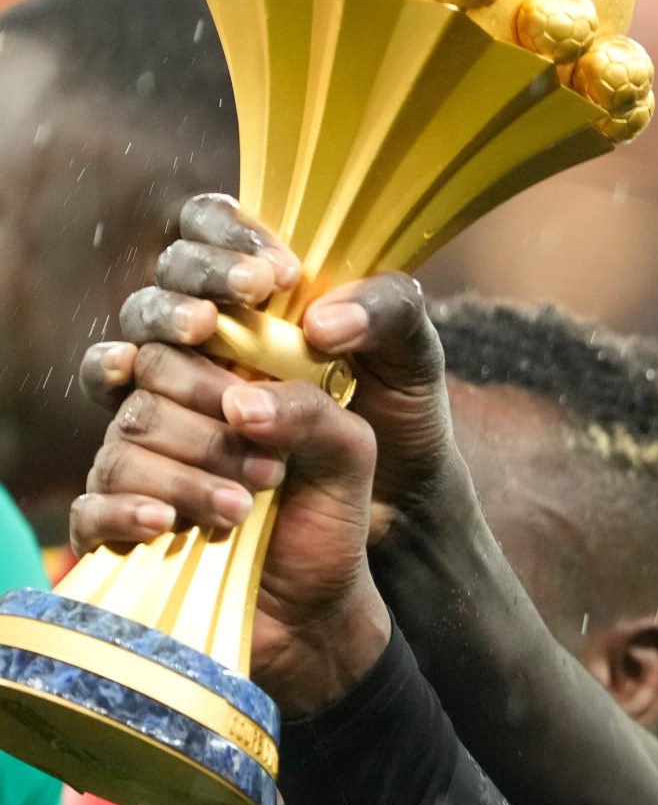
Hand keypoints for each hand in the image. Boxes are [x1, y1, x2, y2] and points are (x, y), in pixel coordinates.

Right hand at [71, 195, 461, 713]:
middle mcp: (192, 373)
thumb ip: (383, 320)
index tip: (264, 280)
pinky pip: (97, 498)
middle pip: (146, 329)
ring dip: (191, 448)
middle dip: (192, 350)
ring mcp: (157, 441)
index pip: (198, 248)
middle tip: (232, 377)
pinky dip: (130, 506)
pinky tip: (173, 522)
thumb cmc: (390, 450)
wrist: (372, 557)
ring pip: (129, 415)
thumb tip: (313, 326)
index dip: (217, 252)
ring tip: (258, 483)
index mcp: (248, 323)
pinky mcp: (135, 509)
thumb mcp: (413, 370)